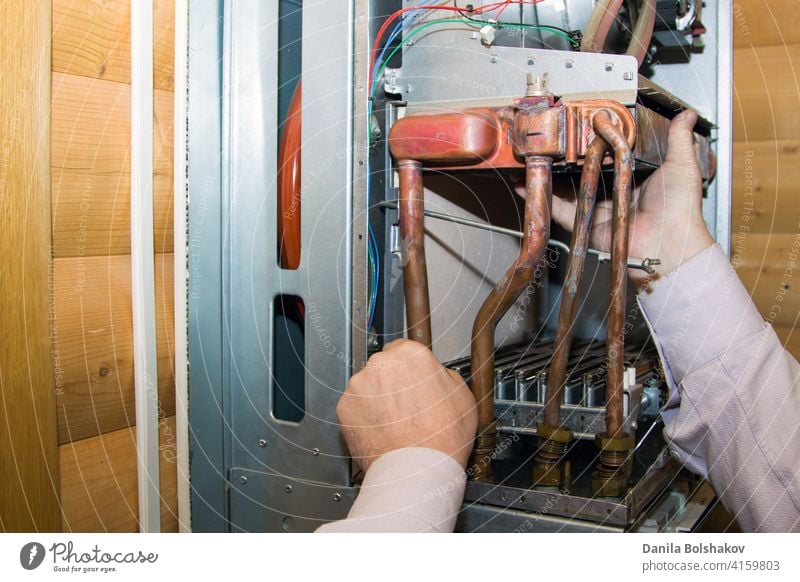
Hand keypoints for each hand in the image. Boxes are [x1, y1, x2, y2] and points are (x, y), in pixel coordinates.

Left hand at [336, 339, 477, 472]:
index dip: (409, 369)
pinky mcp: (344, 407)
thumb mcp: (463, 397)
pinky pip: (354, 407)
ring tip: (394, 423)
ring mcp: (359, 385)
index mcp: (411, 354)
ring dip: (376, 399)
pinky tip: (381, 430)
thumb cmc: (442, 437)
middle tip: (406, 407)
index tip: (411, 381)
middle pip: (384, 367)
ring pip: (367, 386)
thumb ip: (445, 376)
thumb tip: (439, 376)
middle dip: (392, 383)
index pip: (404, 349)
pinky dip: (363, 416)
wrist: (417, 469)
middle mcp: (382, 364)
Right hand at [542, 109, 713, 287]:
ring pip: (569, 188)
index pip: (612, 154)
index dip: (598, 139)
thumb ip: (678, 138)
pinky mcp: (586, 224)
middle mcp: (615, 192)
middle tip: (554, 137)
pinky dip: (543, 199)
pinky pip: (560, 211)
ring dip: (551, 174)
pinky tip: (527, 184)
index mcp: (636, 177)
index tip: (583, 123)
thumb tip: (687, 114)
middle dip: (569, 155)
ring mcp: (598, 208)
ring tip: (535, 156)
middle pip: (587, 169)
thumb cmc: (679, 206)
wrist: (669, 243)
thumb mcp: (680, 164)